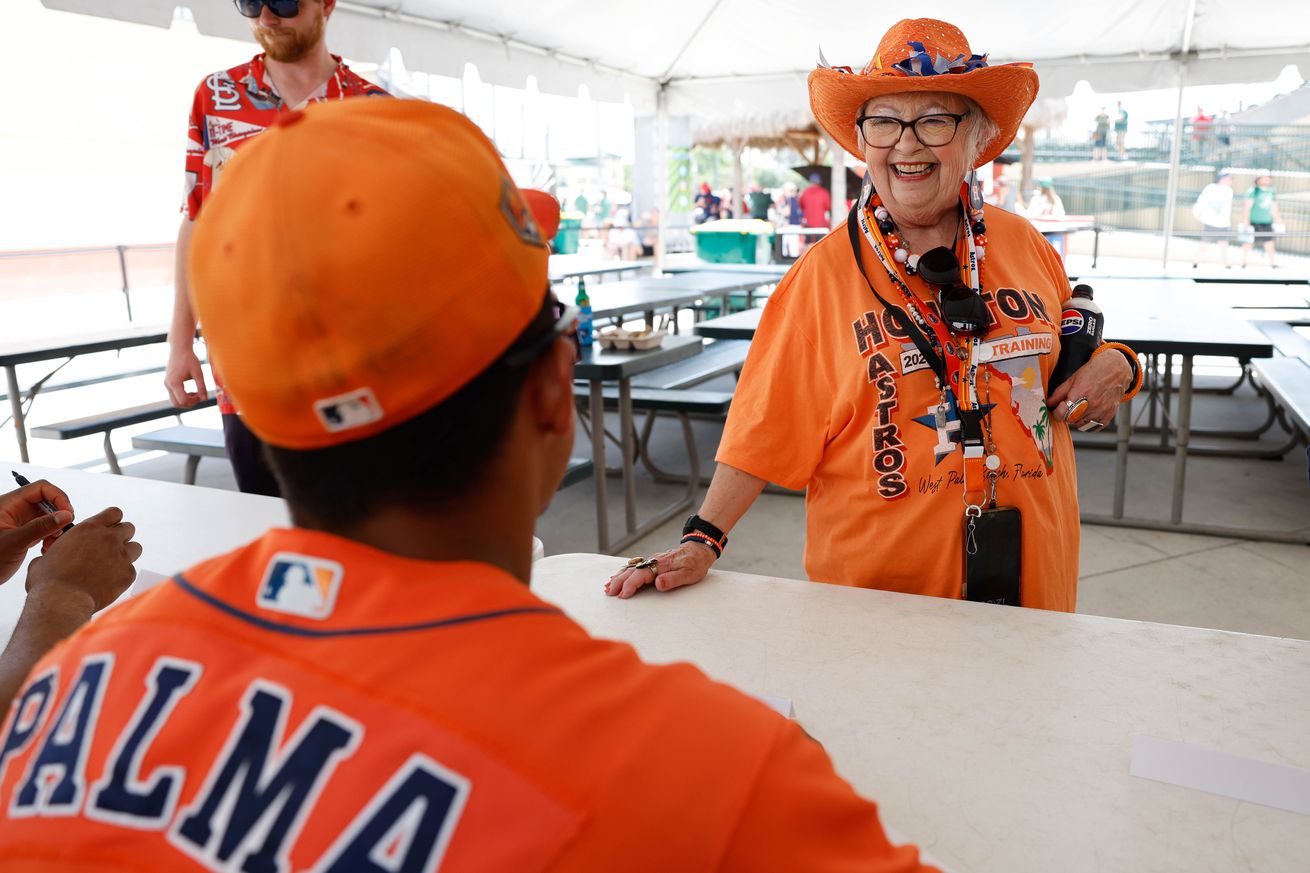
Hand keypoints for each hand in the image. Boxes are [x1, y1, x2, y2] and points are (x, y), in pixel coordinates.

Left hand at [0, 481, 73, 584]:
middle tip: (63, 530)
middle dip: (58, 515)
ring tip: (53, 543)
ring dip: (56, 528)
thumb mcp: (14, 542)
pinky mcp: (24, 533)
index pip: (40, 488)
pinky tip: (47, 548)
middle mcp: (15, 510)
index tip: (68, 513)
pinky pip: (44, 528)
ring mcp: (20, 521)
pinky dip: (51, 537)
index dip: (57, 497)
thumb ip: (40, 527)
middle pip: (46, 501)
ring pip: (48, 515)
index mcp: (8, 504)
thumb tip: (66, 515)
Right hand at [25, 506, 141, 613]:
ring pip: (136, 547)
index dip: (112, 521)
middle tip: (109, 549)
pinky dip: (123, 576)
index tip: (107, 529)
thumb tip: (52, 556)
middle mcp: (109, 538)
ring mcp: (121, 555)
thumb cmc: (49, 580)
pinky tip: (109, 583)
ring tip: (112, 565)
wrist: (62, 600)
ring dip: (126, 554)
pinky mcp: (128, 574)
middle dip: (121, 536)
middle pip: (128, 528)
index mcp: (89, 528)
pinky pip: (131, 570)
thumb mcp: (46, 556)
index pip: (114, 513)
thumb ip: (58, 550)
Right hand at [164, 346, 207, 407]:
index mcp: (174, 383)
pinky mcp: (168, 382)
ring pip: (174, 401)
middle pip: (176, 404)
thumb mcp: (198, 373)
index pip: (183, 401)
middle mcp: (168, 384)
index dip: (194, 402)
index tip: (201, 395)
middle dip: (189, 403)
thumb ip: (202, 387)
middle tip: (198, 397)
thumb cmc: (189, 359)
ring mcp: (166, 384)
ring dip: (185, 400)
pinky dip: (182, 396)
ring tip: (195, 393)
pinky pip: (174, 395)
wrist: (179, 348)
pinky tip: (190, 391)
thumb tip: (205, 400)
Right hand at [604, 542, 716, 598]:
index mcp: (660, 565)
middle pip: (631, 571)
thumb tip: (658, 584)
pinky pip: (634, 567)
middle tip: (609, 592)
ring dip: (618, 577)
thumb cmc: (695, 564)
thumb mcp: (689, 574)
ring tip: (608, 586)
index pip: (640, 575)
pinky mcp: (652, 562)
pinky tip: (618, 577)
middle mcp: (653, 561)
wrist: (699, 550)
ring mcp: (651, 561)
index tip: (623, 595)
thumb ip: (672, 579)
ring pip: (631, 568)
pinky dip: (624, 573)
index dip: (630, 586)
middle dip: (618, 582)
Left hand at [1048, 350, 1131, 431]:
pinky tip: (1087, 413)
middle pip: (1071, 419)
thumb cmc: (1094, 371)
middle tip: (1067, 408)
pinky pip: (1093, 427)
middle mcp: (1093, 403)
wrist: (1116, 369)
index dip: (1056, 412)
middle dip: (1066, 415)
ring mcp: (1102, 410)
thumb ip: (1059, 392)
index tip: (1056, 410)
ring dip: (1076, 419)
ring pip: (1081, 424)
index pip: (1062, 413)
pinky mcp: (1109, 415)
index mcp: (1081, 392)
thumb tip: (1048, 402)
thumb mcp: (1073, 378)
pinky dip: (1088, 423)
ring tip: (1079, 408)